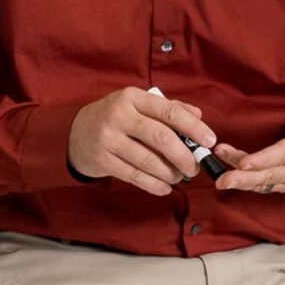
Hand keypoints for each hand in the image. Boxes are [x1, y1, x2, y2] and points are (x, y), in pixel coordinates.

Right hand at [68, 88, 218, 194]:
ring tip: (179, 177)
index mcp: (132, 97)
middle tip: (195, 167)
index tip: (210, 141)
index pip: (170, 111)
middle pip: (161, 138)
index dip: (194, 127)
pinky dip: (154, 184)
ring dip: (170, 173)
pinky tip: (164, 187)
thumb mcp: (137, 104)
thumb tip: (198, 116)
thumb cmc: (114, 117)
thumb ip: (169, 108)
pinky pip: (135, 176)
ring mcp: (109, 139)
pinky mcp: (103, 160)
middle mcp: (119, 116)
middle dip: (184, 156)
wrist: (74, 133)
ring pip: (149, 161)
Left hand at [213, 72, 284, 194]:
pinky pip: (263, 186)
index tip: (244, 163)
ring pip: (264, 183)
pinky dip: (246, 184)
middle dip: (245, 177)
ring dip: (241, 181)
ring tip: (219, 178)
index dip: (264, 159)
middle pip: (271, 175)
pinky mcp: (283, 183)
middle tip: (222, 179)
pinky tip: (228, 178)